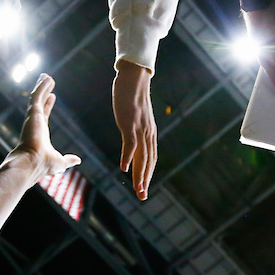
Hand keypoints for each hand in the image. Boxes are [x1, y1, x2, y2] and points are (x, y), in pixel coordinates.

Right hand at [10, 74, 80, 180]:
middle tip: (46, 81)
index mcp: (41, 133)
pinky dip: (42, 86)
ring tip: (46, 76)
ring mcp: (33, 117)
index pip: (44, 115)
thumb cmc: (43, 165)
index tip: (52, 96)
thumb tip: (77, 160)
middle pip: (39, 103)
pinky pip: (37, 95)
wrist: (31, 163)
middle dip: (43, 92)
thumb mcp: (60, 162)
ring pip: (37, 97)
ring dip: (42, 86)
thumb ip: (68, 160)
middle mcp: (35, 123)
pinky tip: (47, 78)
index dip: (48, 105)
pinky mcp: (33, 112)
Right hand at [113, 61, 155, 200]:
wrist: (133, 78)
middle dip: (145, 180)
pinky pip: (130, 143)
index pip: (151, 158)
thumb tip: (132, 136)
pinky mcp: (130, 123)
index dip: (148, 174)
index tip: (144, 188)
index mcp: (149, 133)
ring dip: (139, 174)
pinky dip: (128, 157)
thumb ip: (134, 128)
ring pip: (142, 156)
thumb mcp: (135, 116)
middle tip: (142, 197)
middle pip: (148, 161)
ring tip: (137, 189)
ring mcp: (139, 129)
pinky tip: (123, 168)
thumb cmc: (132, 95)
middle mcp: (147, 133)